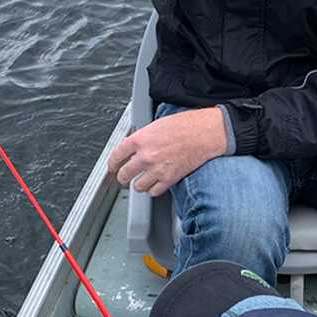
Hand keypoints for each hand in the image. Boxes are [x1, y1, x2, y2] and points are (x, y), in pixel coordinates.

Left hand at [108, 108, 228, 195]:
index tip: (112, 167)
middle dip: (123, 177)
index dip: (112, 163)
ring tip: (141, 181)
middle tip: (124, 177)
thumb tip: (135, 146)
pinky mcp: (169, 179)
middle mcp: (145, 156)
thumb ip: (143, 137)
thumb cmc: (185, 125)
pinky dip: (153, 190)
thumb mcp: (157, 125)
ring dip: (138, 184)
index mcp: (140, 139)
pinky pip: (153, 191)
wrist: (205, 133)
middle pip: (124, 174)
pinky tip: (155, 184)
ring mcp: (157, 169)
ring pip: (138, 186)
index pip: (116, 155)